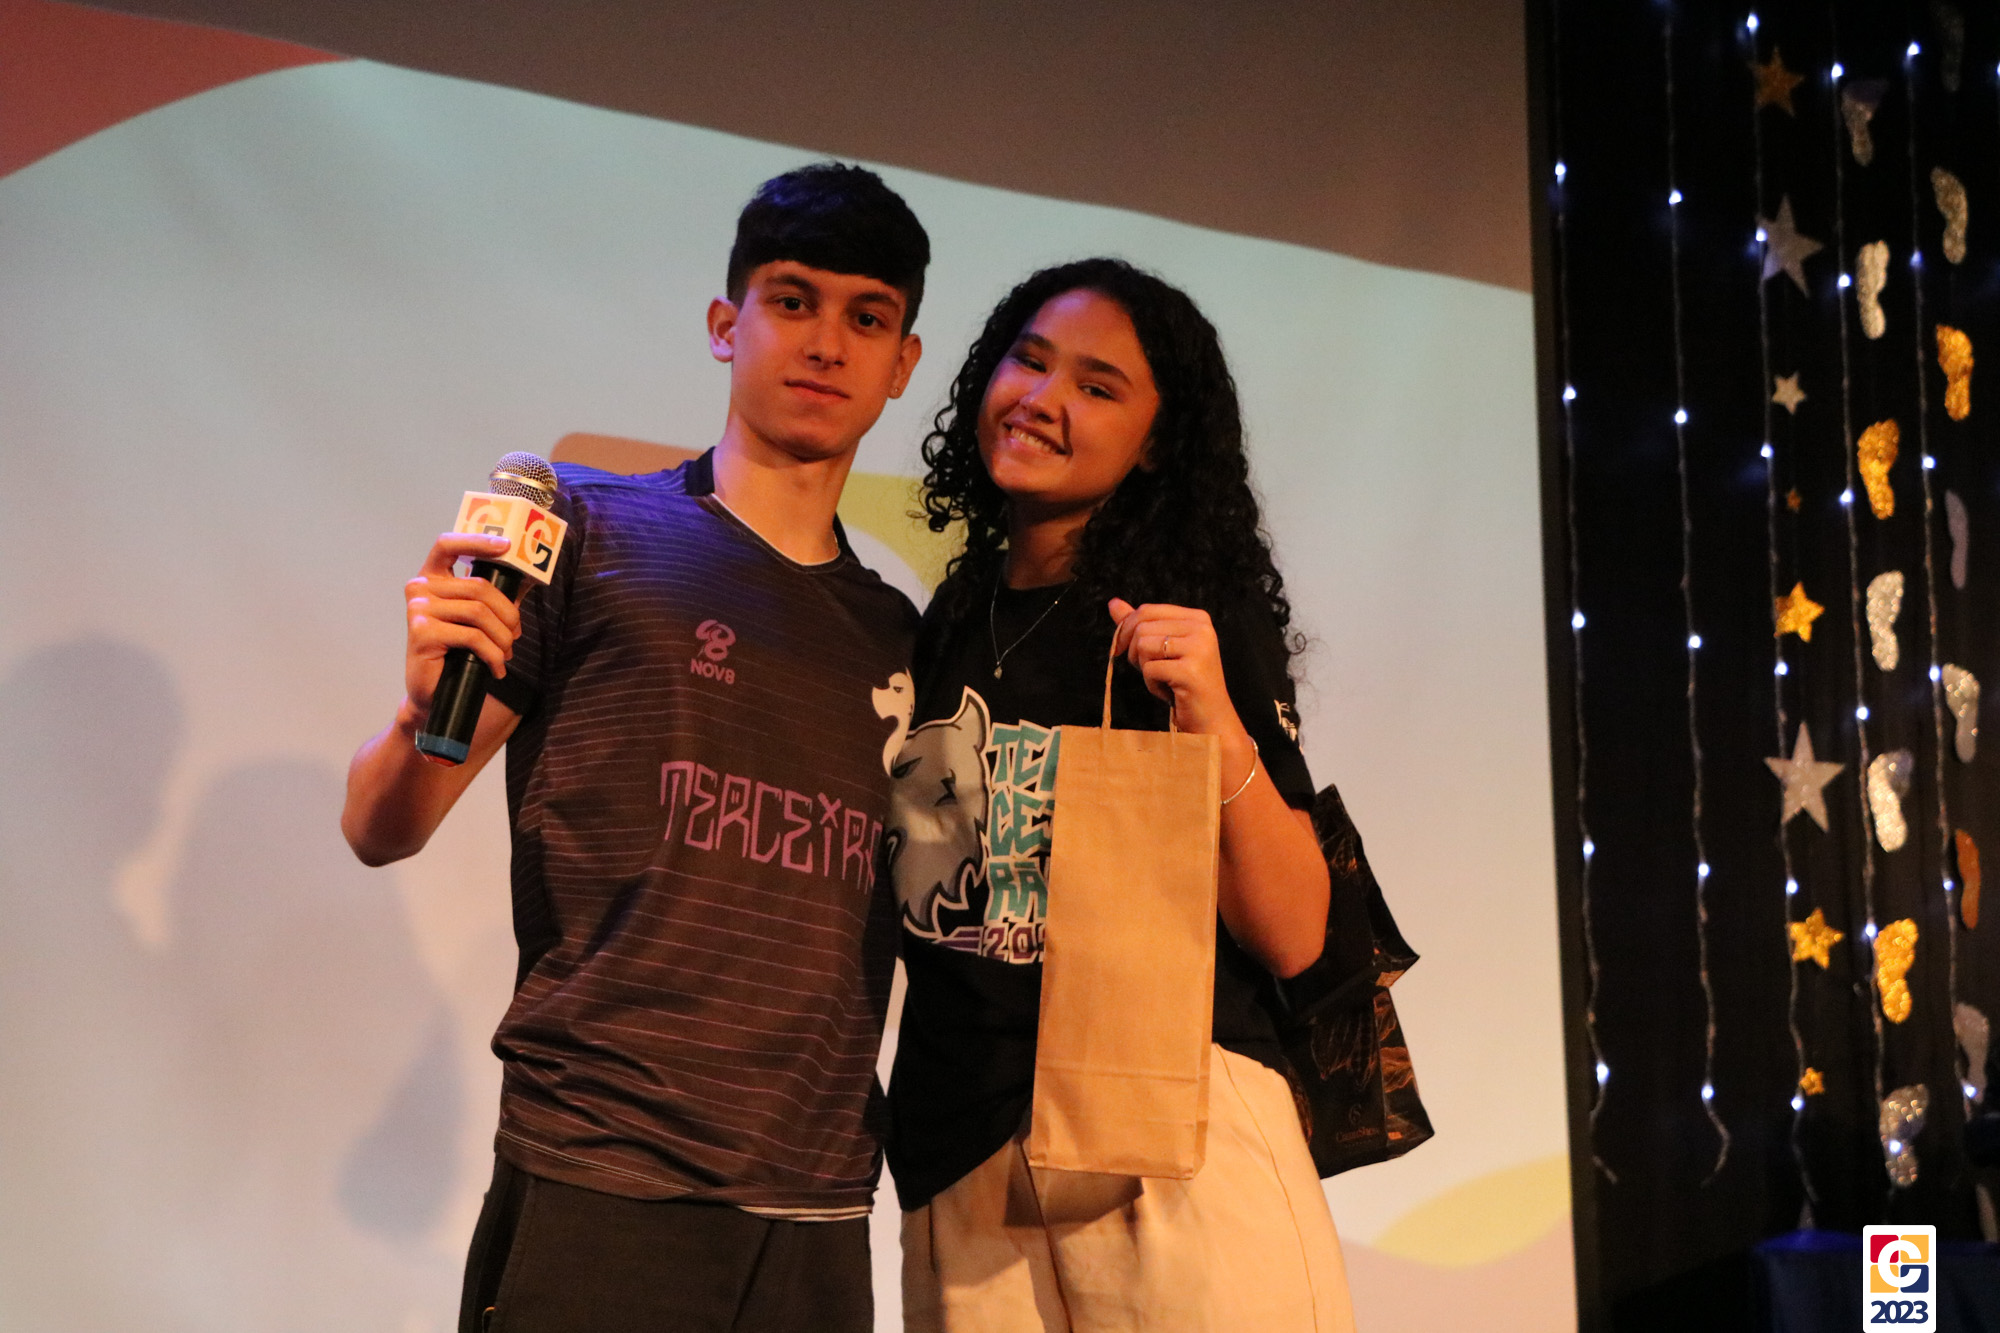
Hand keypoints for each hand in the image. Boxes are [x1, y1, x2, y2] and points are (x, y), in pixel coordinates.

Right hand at [401, 533, 519, 717]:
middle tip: (516, 636)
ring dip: (502, 638)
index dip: (477, 540)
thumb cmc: (456, 651)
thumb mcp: (477, 618)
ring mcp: (418, 609)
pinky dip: (492, 654)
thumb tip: (529, 577)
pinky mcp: (422, 632)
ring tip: (506, 654)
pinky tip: (496, 668)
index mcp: (431, 577)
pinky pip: (472, 636)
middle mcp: (419, 588)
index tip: (507, 546)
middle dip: (507, 614)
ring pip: (479, 613)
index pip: (447, 544)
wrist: (433, 691)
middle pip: (478, 587)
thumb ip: (495, 595)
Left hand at [1107, 597, 1247, 744]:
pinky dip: (1152, 685)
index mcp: (1197, 618)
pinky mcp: (1190, 670)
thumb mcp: (1163, 649)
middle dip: (1135, 652)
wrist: (1211, 720)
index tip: (1124, 650)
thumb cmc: (1185, 684)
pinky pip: (1150, 670)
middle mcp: (1200, 628)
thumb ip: (1141, 625)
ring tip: (1164, 680)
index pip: (1147, 610)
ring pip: (1142, 646)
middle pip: (1142, 627)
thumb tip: (1113, 603)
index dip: (1126, 630)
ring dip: (1145, 670)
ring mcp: (1198, 648)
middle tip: (1151, 671)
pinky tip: (1169, 692)